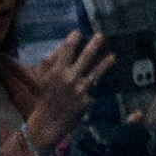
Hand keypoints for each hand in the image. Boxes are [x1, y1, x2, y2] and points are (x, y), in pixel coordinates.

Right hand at [14, 29, 115, 146]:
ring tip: (113, 56)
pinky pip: (91, 91)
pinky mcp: (88, 101)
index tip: (78, 32)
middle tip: (101, 36)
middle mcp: (70, 78)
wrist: (48, 124)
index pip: (67, 50)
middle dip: (94, 45)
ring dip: (105, 63)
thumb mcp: (42, 79)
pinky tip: (85, 92)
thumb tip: (57, 48)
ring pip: (96, 73)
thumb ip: (49, 63)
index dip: (73, 39)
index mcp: (56, 71)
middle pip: (86, 57)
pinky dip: (89, 90)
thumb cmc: (44, 99)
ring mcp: (80, 90)